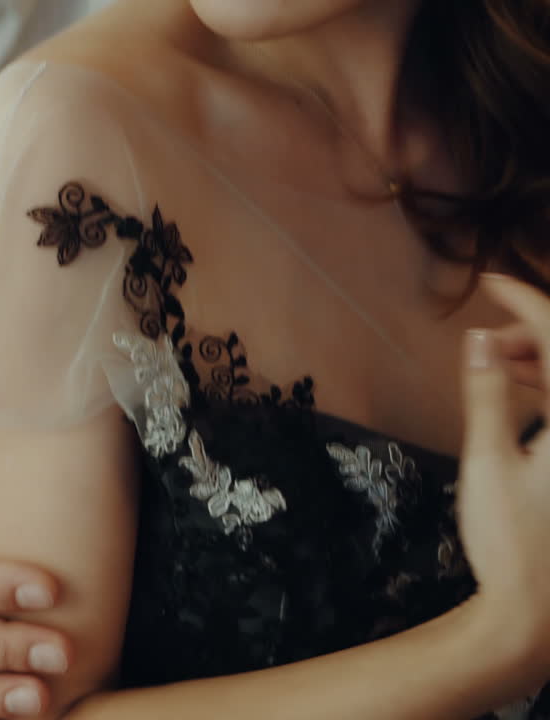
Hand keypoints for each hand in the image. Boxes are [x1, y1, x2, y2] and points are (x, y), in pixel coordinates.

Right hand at [457, 274, 549, 675]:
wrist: (533, 609)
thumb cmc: (510, 542)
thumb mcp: (488, 463)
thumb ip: (486, 396)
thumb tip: (481, 338)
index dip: (528, 303)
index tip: (490, 283)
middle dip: (532, 332)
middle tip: (485, 333)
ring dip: (537, 360)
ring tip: (493, 360)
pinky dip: (544, 387)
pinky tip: (513, 389)